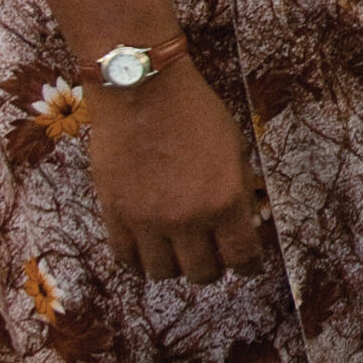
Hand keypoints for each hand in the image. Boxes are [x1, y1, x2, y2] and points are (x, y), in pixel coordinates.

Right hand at [88, 61, 265, 284]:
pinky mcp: (114, 215)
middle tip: (211, 256)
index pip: (242, 256)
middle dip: (212, 267)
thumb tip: (240, 221)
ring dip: (174, 266)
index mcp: (226, 201)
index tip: (247, 263)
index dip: (248, 264)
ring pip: (163, 273)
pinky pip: (126, 258)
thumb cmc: (195, 111)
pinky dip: (138, 260)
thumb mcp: (235, 148)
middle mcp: (188, 219)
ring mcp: (148, 221)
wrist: (143, 89)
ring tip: (177, 254)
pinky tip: (147, 251)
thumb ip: (236, 190)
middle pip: (202, 273)